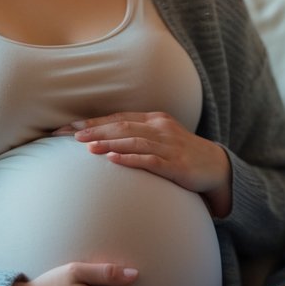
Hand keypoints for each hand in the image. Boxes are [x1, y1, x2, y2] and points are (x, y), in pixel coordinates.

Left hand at [55, 112, 232, 216]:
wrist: (217, 167)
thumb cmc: (183, 154)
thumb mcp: (160, 140)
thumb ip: (137, 137)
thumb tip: (104, 142)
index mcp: (155, 120)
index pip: (117, 118)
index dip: (92, 122)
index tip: (67, 127)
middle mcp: (161, 129)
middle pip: (122, 126)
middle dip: (93, 130)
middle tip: (68, 135)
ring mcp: (169, 146)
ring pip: (134, 141)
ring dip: (109, 143)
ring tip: (87, 147)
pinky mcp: (177, 165)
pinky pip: (151, 161)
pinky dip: (131, 159)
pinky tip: (114, 160)